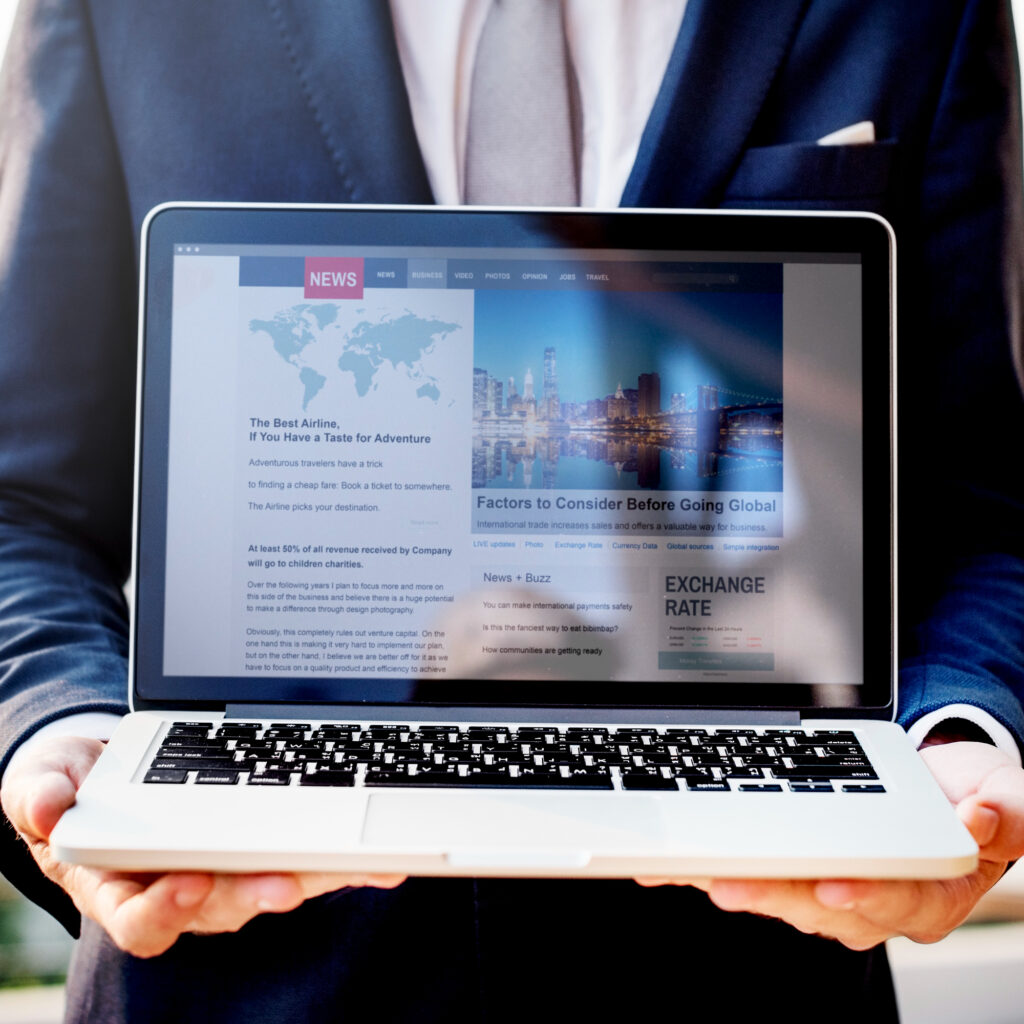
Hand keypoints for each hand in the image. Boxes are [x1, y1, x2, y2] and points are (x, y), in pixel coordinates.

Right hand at [0, 735, 405, 957]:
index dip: (166, 907)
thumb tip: (43, 805)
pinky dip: (334, 854)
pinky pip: (298, 855)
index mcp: (118, 883)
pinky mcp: (259, 847)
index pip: (140, 917)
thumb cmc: (74, 782)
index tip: (191, 879)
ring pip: (273, 882)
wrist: (108, 766)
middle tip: (288, 880)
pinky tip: (375, 849)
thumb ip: (39, 791)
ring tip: (363, 862)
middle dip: (258, 892)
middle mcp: (177, 885)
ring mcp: (223, 868)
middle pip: (222, 904)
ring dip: (318, 875)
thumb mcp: (45, 778)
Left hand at [636, 740, 1023, 948]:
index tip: (831, 885)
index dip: (865, 895)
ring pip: (781, 893)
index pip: (897, 901)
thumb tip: (980, 816)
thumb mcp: (1008, 796)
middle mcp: (877, 901)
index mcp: (932, 892)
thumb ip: (1008, 811)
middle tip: (729, 881)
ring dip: (734, 880)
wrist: (943, 784)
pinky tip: (686, 856)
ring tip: (690, 868)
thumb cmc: (973, 796)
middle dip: (772, 892)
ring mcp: (834, 888)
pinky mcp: (801, 870)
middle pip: (820, 904)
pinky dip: (724, 862)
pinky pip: (762, 870)